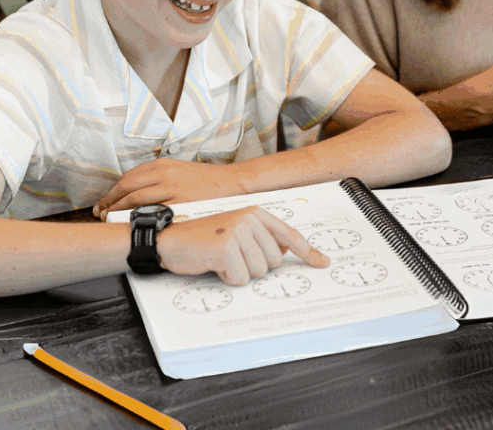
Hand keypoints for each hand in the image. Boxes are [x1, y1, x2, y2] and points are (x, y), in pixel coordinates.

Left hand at [93, 159, 240, 217]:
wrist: (230, 183)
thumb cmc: (205, 180)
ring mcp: (172, 188)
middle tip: (101, 212)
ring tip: (110, 219)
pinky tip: (131, 223)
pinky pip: (152, 210)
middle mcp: (165, 173)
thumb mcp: (179, 170)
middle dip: (110, 201)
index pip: (129, 177)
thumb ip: (158, 177)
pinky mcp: (179, 202)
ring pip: (135, 198)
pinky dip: (137, 217)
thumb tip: (135, 191)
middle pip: (127, 186)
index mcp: (163, 164)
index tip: (105, 202)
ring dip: (118, 210)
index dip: (113, 191)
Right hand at [157, 207, 329, 285]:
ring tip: (221, 259)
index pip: (289, 234)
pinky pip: (240, 279)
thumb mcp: (235, 231)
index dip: (308, 252)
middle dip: (255, 266)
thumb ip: (260, 238)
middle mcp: (250, 218)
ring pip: (259, 271)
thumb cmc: (203, 239)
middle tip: (232, 257)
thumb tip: (284, 252)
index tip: (323, 263)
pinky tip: (214, 264)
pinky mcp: (226, 248)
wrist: (170, 238)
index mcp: (256, 213)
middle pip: (275, 261)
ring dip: (240, 272)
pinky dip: (227, 278)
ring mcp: (238, 231)